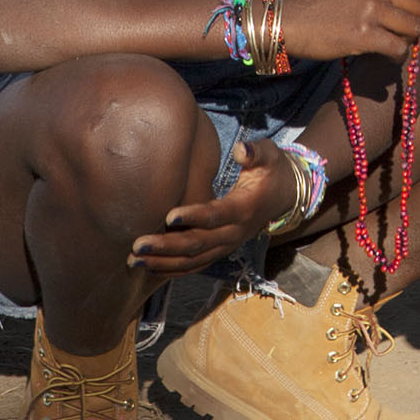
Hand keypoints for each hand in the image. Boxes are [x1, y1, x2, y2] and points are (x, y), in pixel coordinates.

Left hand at [128, 138, 284, 273]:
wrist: (285, 196)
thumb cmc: (271, 171)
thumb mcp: (270, 155)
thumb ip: (255, 152)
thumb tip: (241, 149)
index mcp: (245, 208)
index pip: (217, 215)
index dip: (194, 216)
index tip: (168, 215)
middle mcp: (235, 233)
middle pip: (199, 244)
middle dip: (167, 246)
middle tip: (138, 244)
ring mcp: (227, 245)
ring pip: (194, 260)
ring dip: (164, 263)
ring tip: (134, 260)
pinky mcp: (220, 251)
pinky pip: (196, 266)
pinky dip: (173, 270)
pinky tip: (149, 267)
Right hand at [281, 0, 419, 62]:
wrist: (286, 18)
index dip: (413, 0)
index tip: (402, 11)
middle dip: (414, 21)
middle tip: (400, 30)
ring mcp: (370, 10)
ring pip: (414, 28)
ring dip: (407, 40)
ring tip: (394, 43)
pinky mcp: (363, 35)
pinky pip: (398, 48)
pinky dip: (398, 56)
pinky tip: (389, 56)